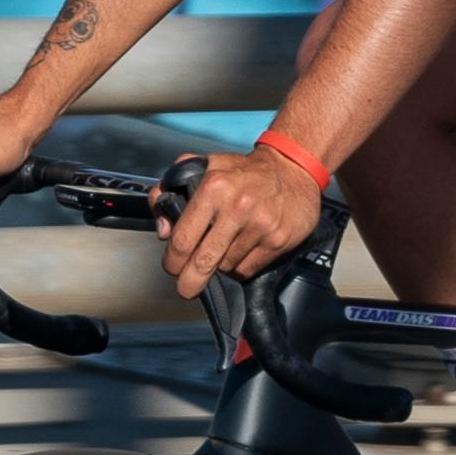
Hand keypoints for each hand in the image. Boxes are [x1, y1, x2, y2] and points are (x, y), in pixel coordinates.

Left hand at [162, 142, 327, 293]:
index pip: (183, 239)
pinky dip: (240, 266)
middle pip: (203, 262)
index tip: (172, 266)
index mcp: (213, 187)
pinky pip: (248, 269)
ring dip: (220, 266)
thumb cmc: (243, 171)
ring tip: (224, 249)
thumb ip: (171, 188)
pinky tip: (242, 249)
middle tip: (186, 288)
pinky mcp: (278, 241)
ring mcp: (260, 226)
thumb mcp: (204, 166)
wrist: (293, 169)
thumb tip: (163, 228)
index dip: (172, 261)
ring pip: (227, 267)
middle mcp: (237, 207)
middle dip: (190, 282)